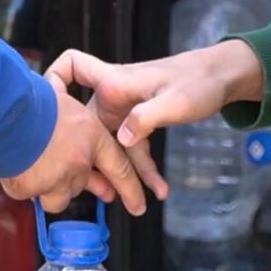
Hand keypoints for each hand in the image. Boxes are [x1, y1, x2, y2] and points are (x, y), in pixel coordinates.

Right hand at [0, 85, 146, 215]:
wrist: (3, 108)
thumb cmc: (32, 100)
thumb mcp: (67, 103)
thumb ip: (77, 126)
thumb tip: (78, 139)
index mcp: (92, 138)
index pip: (120, 169)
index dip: (131, 190)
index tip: (138, 206)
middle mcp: (78, 163)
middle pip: (82, 185)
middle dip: (75, 180)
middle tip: (71, 176)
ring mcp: (55, 179)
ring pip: (57, 197)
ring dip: (48, 186)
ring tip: (35, 163)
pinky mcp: (30, 188)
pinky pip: (30, 194)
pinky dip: (24, 183)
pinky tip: (17, 165)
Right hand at [45, 40, 263, 198]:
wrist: (221, 78)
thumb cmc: (198, 81)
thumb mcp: (175, 101)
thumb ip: (147, 117)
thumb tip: (122, 139)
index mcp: (115, 81)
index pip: (72, 65)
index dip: (54, 78)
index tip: (50, 107)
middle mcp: (113, 96)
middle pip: (88, 126)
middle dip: (90, 158)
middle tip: (98, 190)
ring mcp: (124, 111)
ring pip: (110, 145)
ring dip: (121, 174)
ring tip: (136, 205)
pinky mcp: (137, 123)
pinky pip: (131, 150)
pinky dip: (142, 170)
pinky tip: (157, 190)